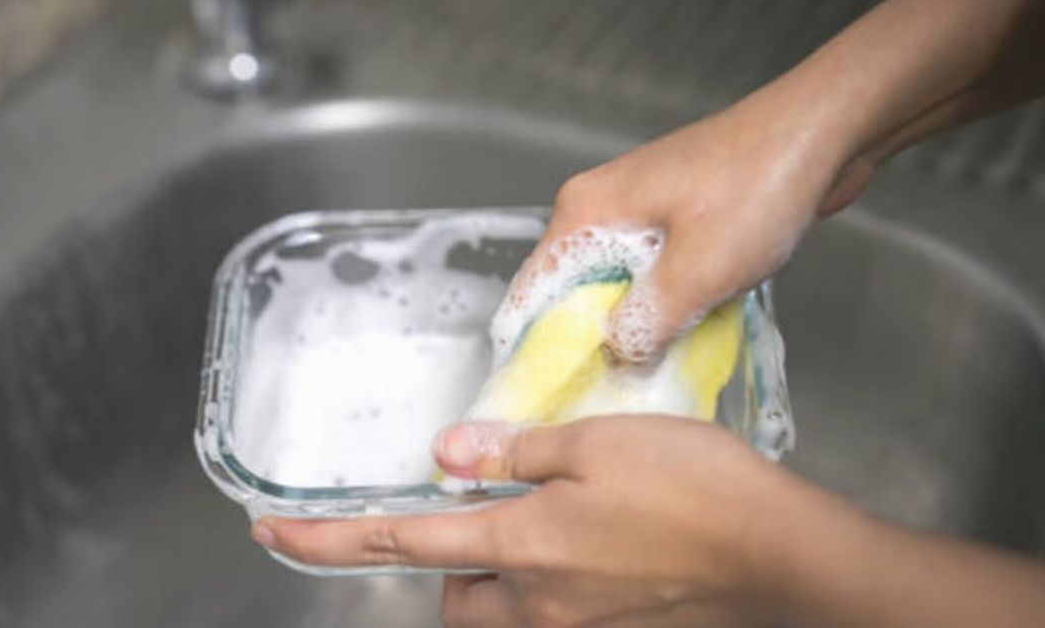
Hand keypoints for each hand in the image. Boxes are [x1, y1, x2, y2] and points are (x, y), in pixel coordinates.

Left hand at [251, 416, 829, 626]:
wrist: (784, 559)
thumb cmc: (696, 490)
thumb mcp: (597, 443)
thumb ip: (514, 452)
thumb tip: (447, 455)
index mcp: (521, 546)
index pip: (398, 543)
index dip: (325, 541)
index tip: (270, 535)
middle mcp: (537, 603)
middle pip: (455, 597)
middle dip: (449, 564)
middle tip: (482, 514)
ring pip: (501, 616)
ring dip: (496, 581)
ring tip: (542, 531)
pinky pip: (553, 621)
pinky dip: (546, 592)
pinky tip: (592, 554)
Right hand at [515, 106, 855, 363]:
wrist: (822, 132)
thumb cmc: (756, 187)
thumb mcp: (695, 272)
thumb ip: (643, 325)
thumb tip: (616, 360)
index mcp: (586, 210)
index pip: (532, 289)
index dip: (534, 347)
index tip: (547, 393)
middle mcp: (601, 206)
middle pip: (571, 291)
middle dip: (586, 343)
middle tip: (603, 395)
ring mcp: (640, 209)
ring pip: (616, 285)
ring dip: (631, 326)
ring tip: (642, 376)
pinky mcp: (675, 217)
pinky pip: (651, 274)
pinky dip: (661, 305)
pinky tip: (681, 337)